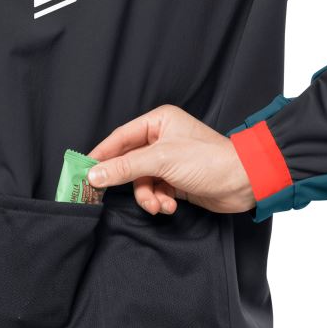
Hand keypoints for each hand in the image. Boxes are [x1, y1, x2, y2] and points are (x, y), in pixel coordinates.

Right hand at [88, 105, 254, 214]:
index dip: (101, 156)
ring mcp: (169, 161)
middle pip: (129, 163)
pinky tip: (171, 205)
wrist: (243, 182)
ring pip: (142, 182)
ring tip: (160, 204)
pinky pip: (156, 192)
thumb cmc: (209, 160)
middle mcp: (162, 139)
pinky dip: (160, 201)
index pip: (119, 138)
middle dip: (129, 183)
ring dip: (148, 197)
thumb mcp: (162, 160)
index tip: (83, 171)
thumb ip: (125, 167)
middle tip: (106, 195)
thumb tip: (95, 174)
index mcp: (158, 122)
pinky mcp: (176, 180)